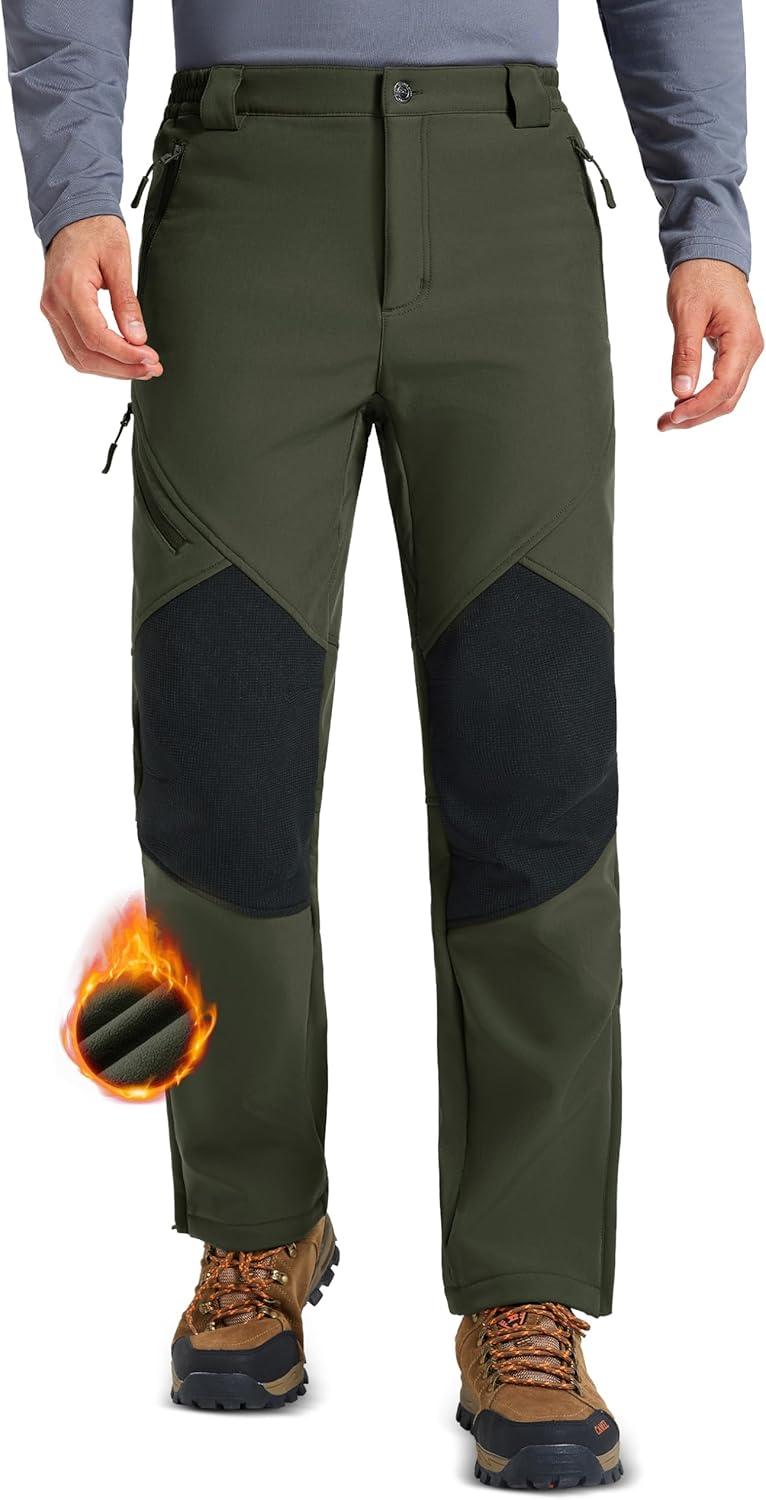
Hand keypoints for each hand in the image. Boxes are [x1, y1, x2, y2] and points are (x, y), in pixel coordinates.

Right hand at [41, 216, 162, 380]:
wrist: (73, 215)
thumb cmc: (95, 230)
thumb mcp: (119, 261)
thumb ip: (127, 302)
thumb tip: (138, 338)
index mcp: (69, 289)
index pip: (96, 337)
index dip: (125, 355)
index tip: (150, 358)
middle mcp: (55, 304)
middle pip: (86, 354)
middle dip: (122, 367)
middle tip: (152, 368)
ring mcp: (52, 311)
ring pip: (78, 358)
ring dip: (110, 370)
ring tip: (140, 368)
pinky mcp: (56, 315)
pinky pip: (73, 349)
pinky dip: (97, 361)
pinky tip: (120, 361)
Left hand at [658, 260, 762, 430]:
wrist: (711, 255)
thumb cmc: (701, 276)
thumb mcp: (687, 314)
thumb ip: (685, 354)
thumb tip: (680, 390)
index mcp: (742, 339)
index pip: (724, 387)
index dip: (699, 407)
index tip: (674, 416)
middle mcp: (749, 349)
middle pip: (727, 398)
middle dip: (696, 416)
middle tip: (664, 424)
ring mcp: (744, 352)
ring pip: (725, 395)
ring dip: (698, 411)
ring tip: (668, 419)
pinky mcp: (734, 352)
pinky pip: (723, 383)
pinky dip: (703, 397)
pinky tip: (682, 403)